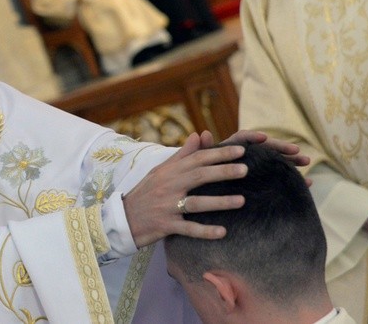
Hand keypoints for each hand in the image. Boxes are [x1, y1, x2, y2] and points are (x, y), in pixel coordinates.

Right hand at [122, 133, 246, 247]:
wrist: (122, 218)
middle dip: (223, 172)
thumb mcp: (160, 171)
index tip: (240, 150)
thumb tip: (199, 134)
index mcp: (169, 171)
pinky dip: (205, 231)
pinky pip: (188, 229)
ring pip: (196, 203)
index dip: (219, 154)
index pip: (197, 159)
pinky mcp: (165, 225)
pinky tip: (223, 232)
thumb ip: (182, 154)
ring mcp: (167, 206)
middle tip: (245, 169)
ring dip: (219, 202)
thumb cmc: (145, 193)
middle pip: (199, 176)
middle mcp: (168, 186)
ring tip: (242, 200)